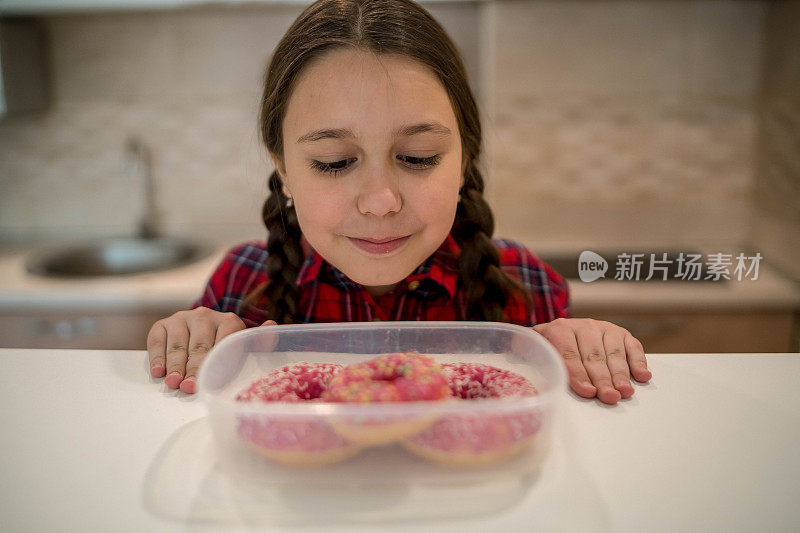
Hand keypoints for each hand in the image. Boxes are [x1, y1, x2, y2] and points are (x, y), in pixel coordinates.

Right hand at [147, 306, 275, 393]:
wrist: (202, 332)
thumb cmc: (226, 346)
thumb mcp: (244, 346)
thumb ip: (259, 342)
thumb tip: (272, 326)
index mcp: (228, 321)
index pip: (224, 341)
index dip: (218, 362)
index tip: (213, 380)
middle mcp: (204, 316)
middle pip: (199, 346)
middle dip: (194, 368)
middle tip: (188, 387)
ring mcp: (182, 318)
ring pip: (178, 344)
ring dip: (175, 365)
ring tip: (173, 383)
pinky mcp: (163, 323)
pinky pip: (158, 340)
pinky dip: (158, 357)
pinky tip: (159, 372)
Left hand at [532, 318, 651, 404]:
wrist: (561, 333)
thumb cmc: (549, 349)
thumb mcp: (536, 350)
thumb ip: (528, 354)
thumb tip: (519, 360)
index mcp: (559, 329)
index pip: (569, 354)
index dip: (578, 374)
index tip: (587, 392)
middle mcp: (583, 326)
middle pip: (593, 355)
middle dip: (602, 378)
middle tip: (609, 396)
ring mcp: (604, 328)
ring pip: (613, 352)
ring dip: (620, 373)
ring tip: (625, 391)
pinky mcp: (621, 333)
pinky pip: (633, 346)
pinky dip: (639, 361)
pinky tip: (642, 376)